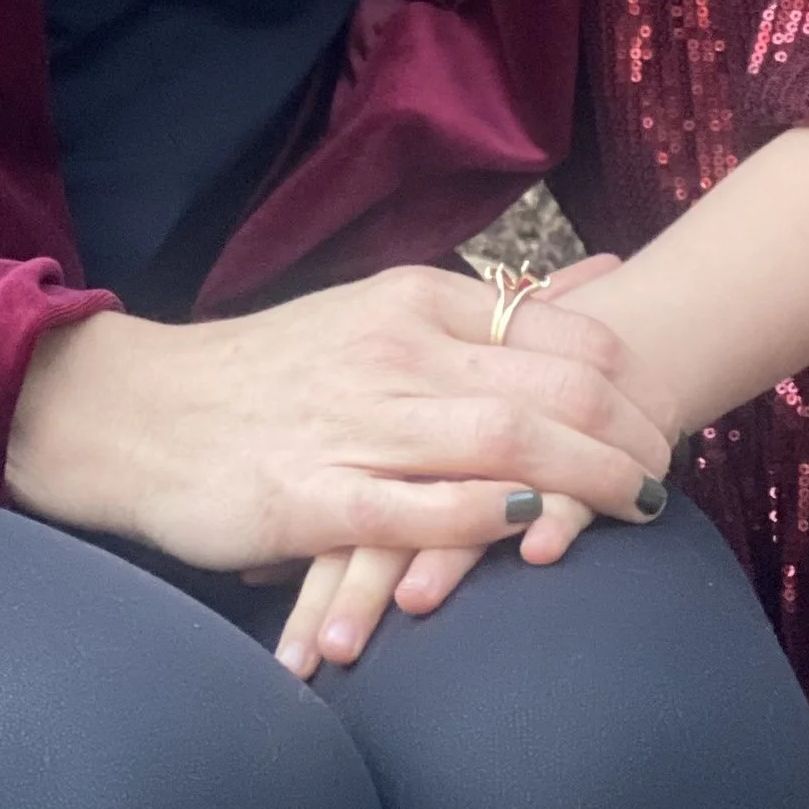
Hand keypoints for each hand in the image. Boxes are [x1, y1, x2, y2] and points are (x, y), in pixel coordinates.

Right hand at [270, 253, 641, 678]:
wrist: (141, 412)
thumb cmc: (273, 369)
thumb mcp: (383, 308)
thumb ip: (491, 303)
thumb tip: (607, 274)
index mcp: (412, 300)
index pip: (560, 331)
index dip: (632, 380)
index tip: (663, 419)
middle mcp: (394, 352)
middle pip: (554, 387)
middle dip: (632, 436)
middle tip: (667, 474)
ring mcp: (356, 424)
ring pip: (506, 443)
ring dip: (590, 481)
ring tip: (638, 512)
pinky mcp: (315, 499)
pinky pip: (423, 510)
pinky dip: (489, 520)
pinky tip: (534, 533)